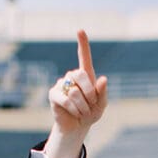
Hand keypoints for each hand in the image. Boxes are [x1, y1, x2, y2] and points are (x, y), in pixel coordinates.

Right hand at [44, 29, 107, 157]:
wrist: (77, 127)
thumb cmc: (90, 113)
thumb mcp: (101, 105)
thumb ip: (103, 93)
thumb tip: (103, 79)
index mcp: (86, 76)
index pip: (84, 57)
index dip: (82, 44)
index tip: (80, 30)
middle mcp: (72, 76)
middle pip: (80, 75)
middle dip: (90, 93)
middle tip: (91, 105)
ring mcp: (62, 84)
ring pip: (75, 91)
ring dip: (83, 105)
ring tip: (83, 112)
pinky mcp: (54, 94)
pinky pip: (67, 100)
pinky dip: (74, 109)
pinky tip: (75, 113)